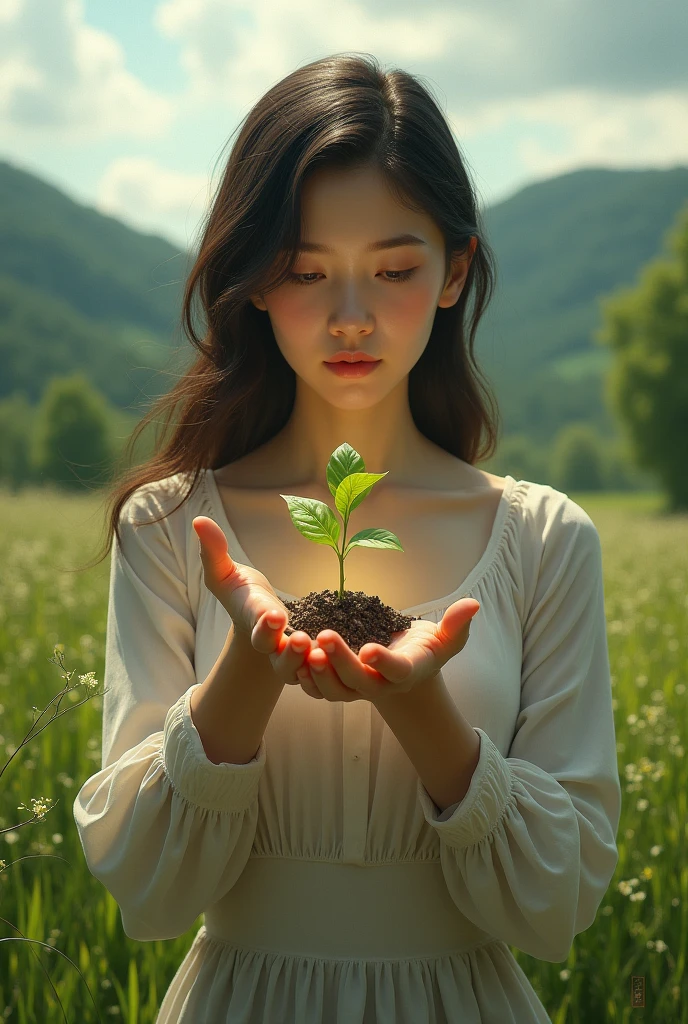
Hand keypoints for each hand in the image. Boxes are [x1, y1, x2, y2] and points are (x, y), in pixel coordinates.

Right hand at [192, 515, 315, 683]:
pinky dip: (327, 673)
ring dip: (310, 665)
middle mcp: (273, 646)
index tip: (274, 615)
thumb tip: (198, 520)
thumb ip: (213, 551)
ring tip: (323, 652)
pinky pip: (319, 675)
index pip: (259, 627)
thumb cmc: (241, 594)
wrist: (259, 620)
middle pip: (279, 659)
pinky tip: (343, 663)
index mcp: (255, 623)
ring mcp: (291, 658)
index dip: (265, 624)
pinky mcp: (309, 662)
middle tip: (300, 641)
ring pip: (300, 671)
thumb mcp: (224, 572)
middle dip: (289, 654)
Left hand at [295, 598, 479, 703]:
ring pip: (335, 691)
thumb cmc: (425, 648)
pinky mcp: (339, 687)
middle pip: (359, 681)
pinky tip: (294, 658)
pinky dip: (307, 679)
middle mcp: (381, 685)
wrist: (405, 670)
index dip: (384, 662)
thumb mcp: (446, 639)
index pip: (397, 671)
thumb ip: (457, 625)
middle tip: (324, 636)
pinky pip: (320, 690)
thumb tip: (474, 604)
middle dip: (341, 662)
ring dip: (319, 673)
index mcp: (407, 672)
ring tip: (305, 647)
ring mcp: (358, 690)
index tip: (370, 648)